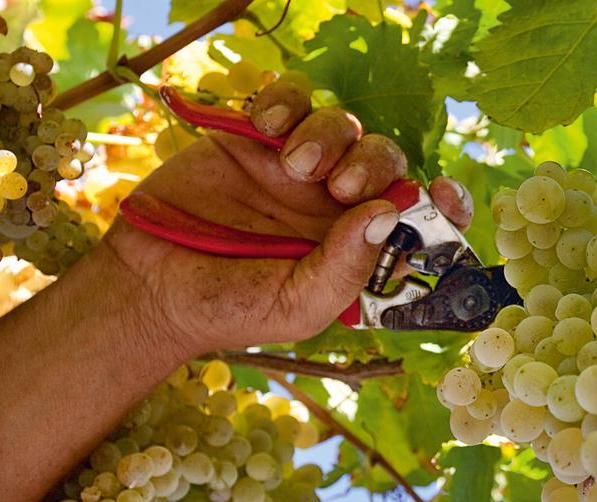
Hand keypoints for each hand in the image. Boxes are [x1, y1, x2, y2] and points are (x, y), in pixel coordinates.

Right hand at [107, 80, 473, 355]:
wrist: (152, 287)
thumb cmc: (232, 308)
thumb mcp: (300, 304)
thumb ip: (347, 267)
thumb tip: (387, 212)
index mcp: (362, 247)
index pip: (421, 216)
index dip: (444, 201)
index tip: (443, 192)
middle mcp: (338, 204)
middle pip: (385, 160)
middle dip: (374, 163)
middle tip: (340, 186)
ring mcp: (298, 168)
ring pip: (344, 124)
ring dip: (330, 134)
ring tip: (295, 164)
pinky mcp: (255, 138)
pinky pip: (290, 99)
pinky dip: (287, 101)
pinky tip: (266, 126)